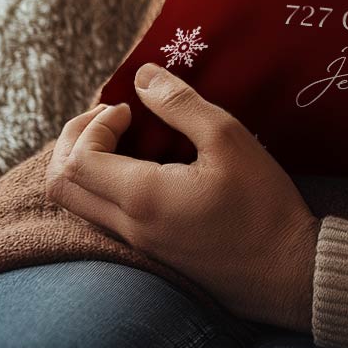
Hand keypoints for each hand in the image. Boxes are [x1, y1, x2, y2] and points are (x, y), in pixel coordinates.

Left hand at [45, 63, 318, 332]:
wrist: (286, 271)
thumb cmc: (262, 203)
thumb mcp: (229, 140)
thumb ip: (181, 105)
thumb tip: (142, 77)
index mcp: (142, 197)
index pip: (78, 158)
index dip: (94, 123)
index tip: (132, 109)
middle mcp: (128, 226)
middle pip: (61, 185)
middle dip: (75, 140)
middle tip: (112, 117)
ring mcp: (136, 245)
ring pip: (79, 203)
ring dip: (86, 162)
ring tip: (124, 137)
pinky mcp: (150, 253)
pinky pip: (103, 216)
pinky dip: (104, 184)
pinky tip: (143, 167)